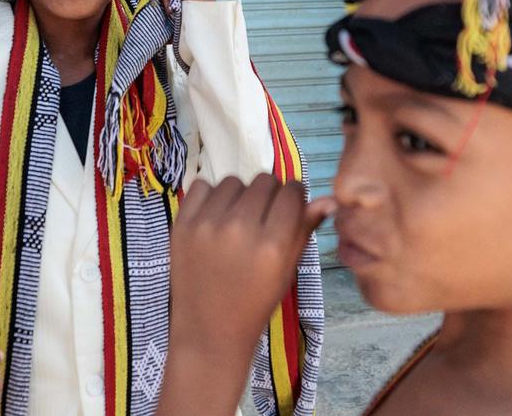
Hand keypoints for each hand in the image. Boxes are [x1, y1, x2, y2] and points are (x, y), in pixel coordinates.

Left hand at [157, 176, 334, 414]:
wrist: (209, 329)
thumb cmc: (256, 301)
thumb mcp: (287, 270)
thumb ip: (305, 229)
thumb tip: (328, 198)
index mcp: (273, 244)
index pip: (292, 191)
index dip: (294, 197)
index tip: (288, 208)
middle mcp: (241, 228)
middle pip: (265, 181)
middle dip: (269, 195)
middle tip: (263, 218)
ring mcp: (207, 224)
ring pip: (233, 181)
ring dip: (240, 195)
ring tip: (237, 220)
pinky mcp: (182, 224)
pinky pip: (202, 185)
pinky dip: (211, 197)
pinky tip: (215, 218)